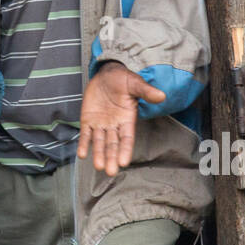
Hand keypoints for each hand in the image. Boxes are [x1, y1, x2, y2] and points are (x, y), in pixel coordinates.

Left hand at [77, 61, 162, 176]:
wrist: (106, 73)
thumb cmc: (123, 79)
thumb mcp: (135, 83)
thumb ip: (146, 91)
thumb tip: (162, 95)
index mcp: (127, 119)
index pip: (127, 138)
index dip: (125, 150)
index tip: (124, 162)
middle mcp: (114, 125)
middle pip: (113, 144)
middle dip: (112, 157)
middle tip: (110, 171)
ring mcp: (100, 124)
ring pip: (99, 142)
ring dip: (98, 154)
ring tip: (98, 166)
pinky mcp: (88, 120)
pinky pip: (85, 134)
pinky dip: (84, 144)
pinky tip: (82, 155)